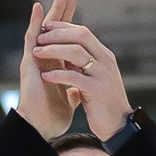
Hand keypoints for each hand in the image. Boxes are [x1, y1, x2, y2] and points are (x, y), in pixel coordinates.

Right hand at [16, 0, 80, 139]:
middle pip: (55, 29)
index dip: (71, 22)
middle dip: (62, 9)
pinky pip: (31, 39)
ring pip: (44, 29)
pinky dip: (35, 23)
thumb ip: (74, 89)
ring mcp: (36, 59)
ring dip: (52, 10)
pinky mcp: (29, 63)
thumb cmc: (52, 116)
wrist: (41, 127)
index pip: (64, 38)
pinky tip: (38, 7)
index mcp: (55, 64)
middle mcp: (44, 58)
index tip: (78, 5)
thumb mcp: (70, 99)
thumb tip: (82, 87)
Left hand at [36, 13, 132, 140]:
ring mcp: (102, 75)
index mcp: (105, 57)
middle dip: (57, 34)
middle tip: (39, 37)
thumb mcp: (94, 79)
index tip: (45, 27)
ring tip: (37, 53)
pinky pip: (74, 77)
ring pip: (76, 52)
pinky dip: (57, 74)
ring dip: (53, 50)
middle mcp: (106, 62)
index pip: (83, 32)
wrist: (118, 127)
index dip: (63, 27)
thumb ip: (83, 66)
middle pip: (80, 36)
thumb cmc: (103, 105)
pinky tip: (45, 76)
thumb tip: (65, 54)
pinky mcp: (97, 90)